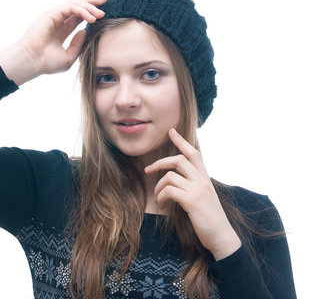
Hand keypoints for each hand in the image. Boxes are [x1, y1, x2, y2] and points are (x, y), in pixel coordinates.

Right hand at [0, 0, 106, 84]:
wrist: (31, 62)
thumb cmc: (46, 63)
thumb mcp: (68, 57)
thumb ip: (78, 45)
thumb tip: (85, 31)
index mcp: (61, 30)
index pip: (78, 17)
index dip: (90, 13)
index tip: (103, 13)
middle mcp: (57, 21)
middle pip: (77, 6)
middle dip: (92, 3)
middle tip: (106, 1)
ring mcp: (54, 16)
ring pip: (75, 4)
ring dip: (89, 6)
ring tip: (101, 13)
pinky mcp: (52, 14)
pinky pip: (71, 7)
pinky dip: (82, 10)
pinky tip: (91, 17)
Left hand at [144, 128, 241, 260]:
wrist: (222, 237)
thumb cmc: (210, 218)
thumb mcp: (203, 197)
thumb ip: (193, 185)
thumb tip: (177, 179)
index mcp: (205, 178)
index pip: (194, 153)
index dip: (181, 141)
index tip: (171, 131)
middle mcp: (202, 180)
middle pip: (179, 159)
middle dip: (160, 162)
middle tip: (147, 169)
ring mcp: (197, 190)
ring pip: (170, 175)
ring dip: (158, 186)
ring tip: (158, 197)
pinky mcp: (192, 201)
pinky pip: (169, 190)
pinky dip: (161, 196)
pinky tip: (161, 205)